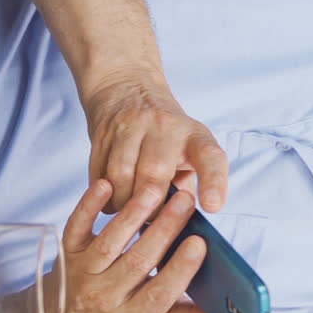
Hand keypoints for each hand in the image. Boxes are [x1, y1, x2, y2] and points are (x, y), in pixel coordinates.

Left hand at [58, 179, 215, 312]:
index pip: (161, 294)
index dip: (180, 269)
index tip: (200, 243)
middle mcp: (107, 297)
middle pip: (137, 262)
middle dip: (164, 230)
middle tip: (185, 201)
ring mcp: (85, 274)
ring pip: (110, 242)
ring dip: (133, 214)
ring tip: (156, 189)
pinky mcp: (68, 252)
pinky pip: (76, 227)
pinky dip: (88, 206)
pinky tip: (105, 185)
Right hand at [83, 71, 227, 213]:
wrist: (126, 86)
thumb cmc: (165, 132)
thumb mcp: (187, 148)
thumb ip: (186, 182)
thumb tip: (178, 226)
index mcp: (193, 135)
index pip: (210, 156)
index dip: (213, 182)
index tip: (212, 207)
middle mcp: (164, 127)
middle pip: (155, 172)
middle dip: (151, 206)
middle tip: (150, 222)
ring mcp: (130, 126)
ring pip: (121, 175)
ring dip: (123, 203)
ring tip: (128, 213)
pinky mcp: (102, 133)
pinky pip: (99, 174)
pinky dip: (105, 195)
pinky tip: (112, 199)